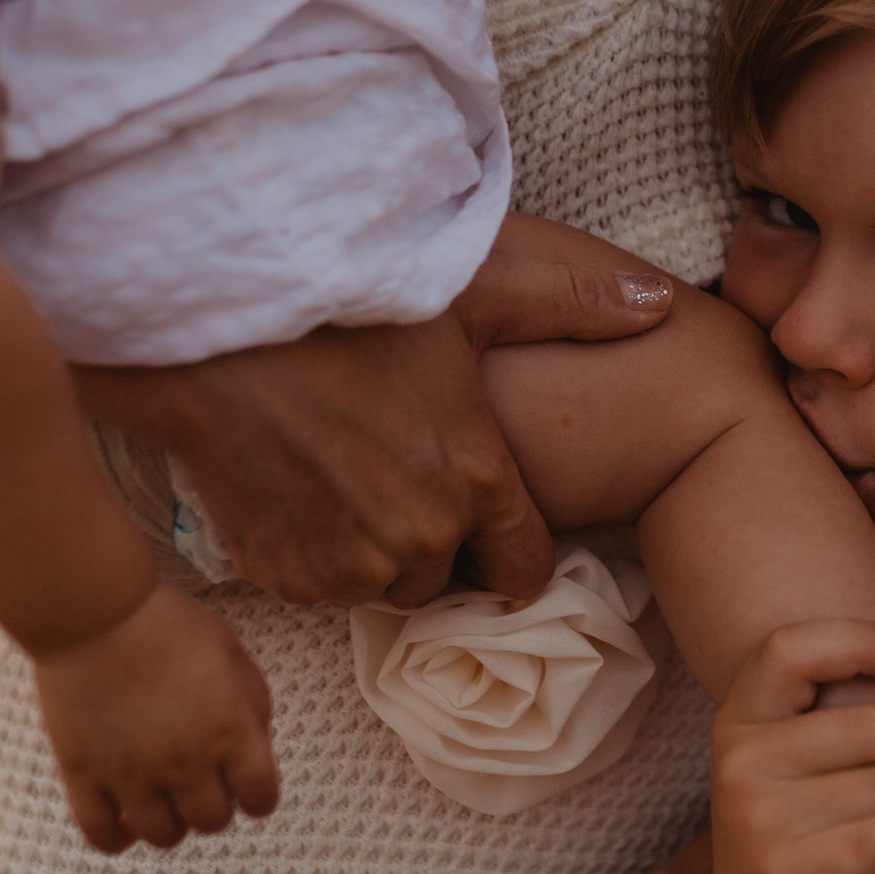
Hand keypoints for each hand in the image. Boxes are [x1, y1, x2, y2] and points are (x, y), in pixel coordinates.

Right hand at [32, 581, 280, 851]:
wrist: (97, 612)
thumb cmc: (169, 625)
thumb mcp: (233, 655)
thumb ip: (252, 706)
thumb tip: (256, 749)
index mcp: (231, 730)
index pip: (261, 798)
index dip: (258, 797)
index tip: (248, 789)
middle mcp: (187, 761)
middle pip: (213, 821)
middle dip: (214, 806)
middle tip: (202, 785)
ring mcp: (133, 774)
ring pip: (163, 835)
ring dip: (170, 823)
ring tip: (164, 800)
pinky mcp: (84, 775)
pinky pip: (103, 834)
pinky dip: (118, 837)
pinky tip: (124, 819)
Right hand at [73, 217, 673, 609]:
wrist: (212, 329)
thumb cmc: (346, 301)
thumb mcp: (469, 289)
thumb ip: (571, 303)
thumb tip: (662, 302)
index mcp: (479, 482)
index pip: (522, 567)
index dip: (509, 544)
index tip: (488, 515)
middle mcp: (419, 540)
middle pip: (446, 576)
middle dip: (436, 541)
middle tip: (404, 475)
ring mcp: (346, 565)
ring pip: (380, 584)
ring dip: (374, 550)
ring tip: (350, 477)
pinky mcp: (281, 575)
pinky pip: (316, 584)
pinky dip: (314, 552)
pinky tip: (301, 487)